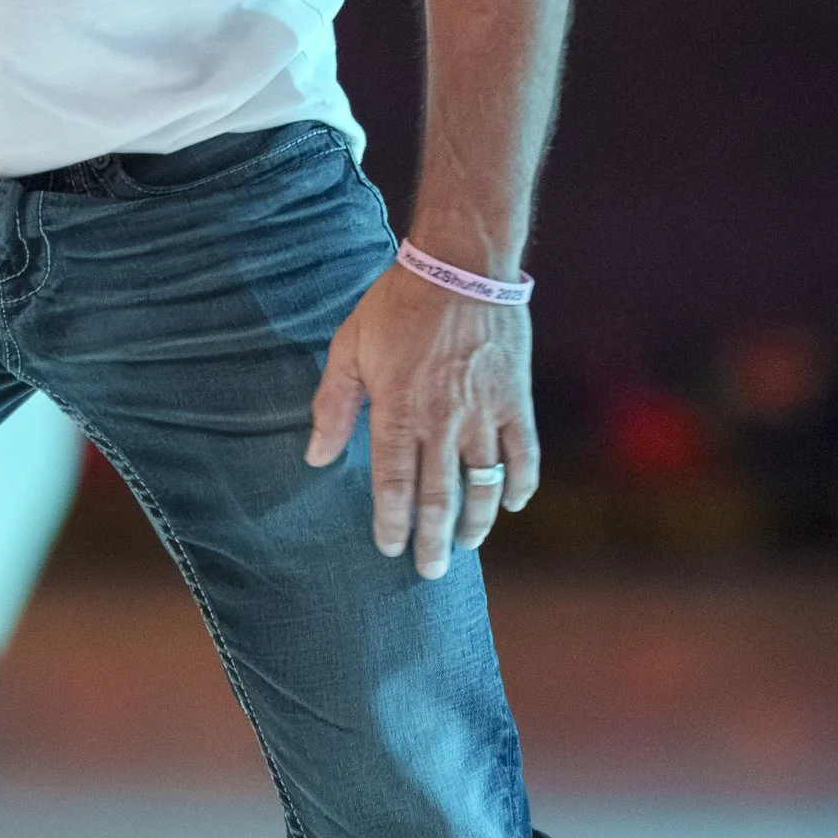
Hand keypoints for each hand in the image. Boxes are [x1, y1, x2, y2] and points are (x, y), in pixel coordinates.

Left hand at [304, 260, 539, 577]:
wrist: (461, 266)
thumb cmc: (397, 305)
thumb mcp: (350, 347)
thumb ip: (333, 405)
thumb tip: (314, 457)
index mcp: (398, 410)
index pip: (394, 483)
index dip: (393, 522)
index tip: (390, 547)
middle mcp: (443, 420)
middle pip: (439, 496)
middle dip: (433, 540)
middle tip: (429, 571)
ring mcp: (484, 413)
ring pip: (482, 484)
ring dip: (474, 521)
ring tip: (465, 545)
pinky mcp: (515, 400)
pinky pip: (523, 454)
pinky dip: (519, 484)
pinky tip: (510, 504)